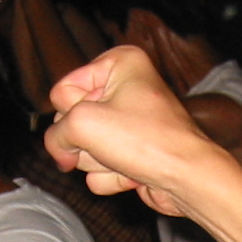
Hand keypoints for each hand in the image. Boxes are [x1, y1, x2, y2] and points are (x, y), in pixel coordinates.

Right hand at [45, 46, 225, 216]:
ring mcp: (129, 123)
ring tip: (127, 159)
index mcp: (119, 63)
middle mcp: (126, 88)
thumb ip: (54, 134)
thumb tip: (60, 153)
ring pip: (85, 148)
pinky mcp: (132, 153)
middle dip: (86, 141)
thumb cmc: (146, 141)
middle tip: (114, 143)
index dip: (73, 113)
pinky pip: (100, 168)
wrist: (187, 179)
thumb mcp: (82, 124)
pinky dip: (112, 177)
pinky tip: (133, 174)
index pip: (63, 91)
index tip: (98, 121)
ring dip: (99, 161)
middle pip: (73, 121)